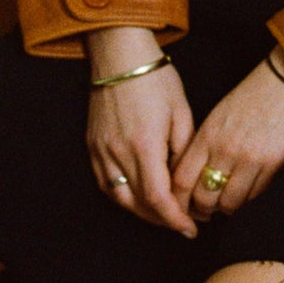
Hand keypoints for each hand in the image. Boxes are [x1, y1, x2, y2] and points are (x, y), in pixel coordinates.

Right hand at [86, 31, 194, 233]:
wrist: (120, 54)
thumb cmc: (155, 78)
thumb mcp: (182, 112)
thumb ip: (184, 151)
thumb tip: (187, 181)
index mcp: (144, 145)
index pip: (158, 199)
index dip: (175, 219)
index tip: (191, 228)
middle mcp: (118, 152)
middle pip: (139, 204)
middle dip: (163, 220)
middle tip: (184, 223)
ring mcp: (101, 150)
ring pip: (119, 198)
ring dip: (142, 212)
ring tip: (163, 214)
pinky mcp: (92, 145)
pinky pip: (105, 183)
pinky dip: (123, 196)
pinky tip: (138, 197)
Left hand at [173, 59, 283, 219]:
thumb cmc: (253, 95)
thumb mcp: (218, 115)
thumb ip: (204, 144)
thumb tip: (193, 174)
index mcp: (208, 135)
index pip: (181, 179)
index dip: (178, 199)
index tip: (181, 204)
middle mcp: (225, 150)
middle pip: (202, 197)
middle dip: (201, 210)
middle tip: (204, 211)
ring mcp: (250, 160)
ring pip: (228, 203)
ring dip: (225, 208)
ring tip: (226, 204)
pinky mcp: (272, 165)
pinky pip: (253, 196)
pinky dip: (246, 199)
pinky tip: (245, 193)